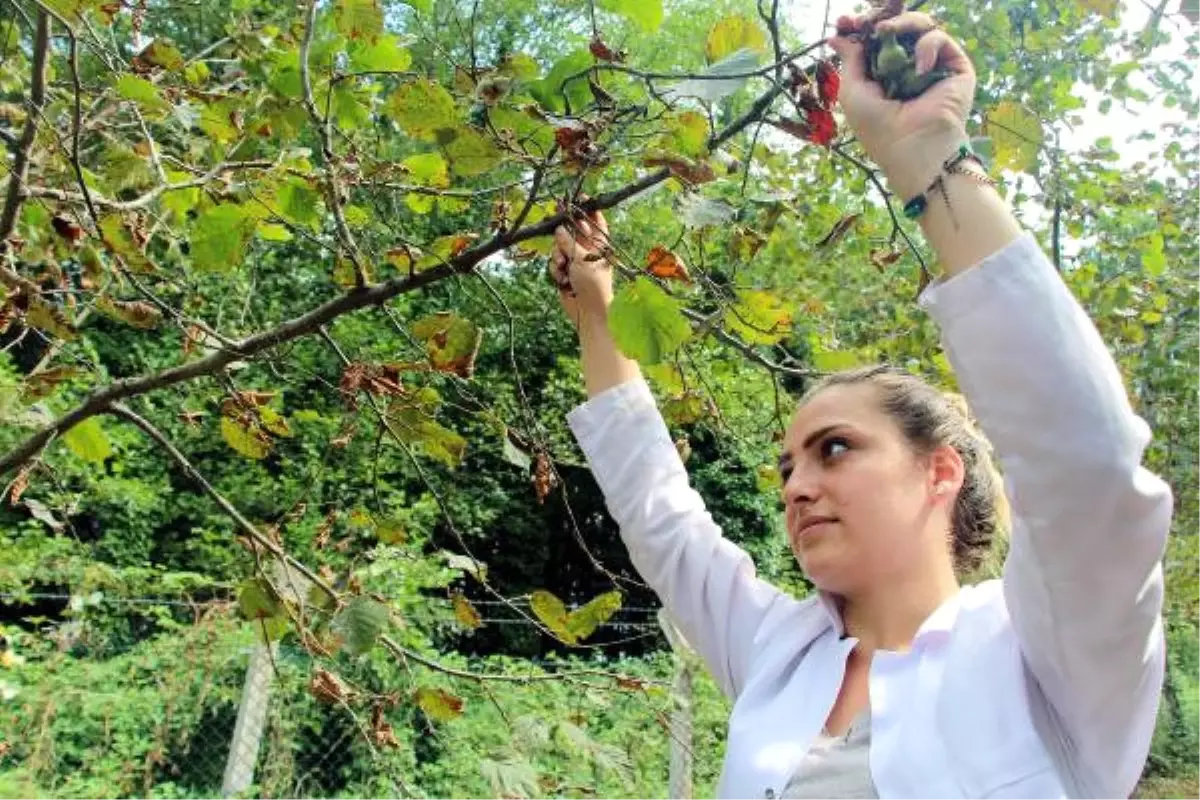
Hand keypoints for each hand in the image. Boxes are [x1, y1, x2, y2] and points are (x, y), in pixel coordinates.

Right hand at [549, 208, 613, 330]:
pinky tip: (562, 280)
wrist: (589, 312)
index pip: (595, 222)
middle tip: (555, 218)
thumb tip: (559, 229)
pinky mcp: (566, 274)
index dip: (588, 209)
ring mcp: (576, 262)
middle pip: (573, 232)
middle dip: (563, 231)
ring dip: (558, 257)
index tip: (579, 198)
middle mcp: (588, 251)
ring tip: (563, 267)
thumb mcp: (581, 258)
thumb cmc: (593, 283)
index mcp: (600, 245)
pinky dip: (557, 271)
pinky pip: (555, 264)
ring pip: (559, 248)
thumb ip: (568, 241)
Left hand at [828, 12, 976, 197]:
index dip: (861, 27)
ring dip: (902, 23)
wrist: (913, 147)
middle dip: (880, 19)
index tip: (845, 21)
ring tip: (887, 31)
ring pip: (920, 26)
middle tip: (868, 21)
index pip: (875, 40)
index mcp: (884, 73)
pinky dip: (927, 46)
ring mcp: (931, 65)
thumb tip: (837, 36)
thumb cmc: (878, 128)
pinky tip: (918, 68)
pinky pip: (939, 39)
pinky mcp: (955, 66)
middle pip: (898, 28)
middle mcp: (908, 67)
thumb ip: (849, 60)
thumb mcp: (853, 92)